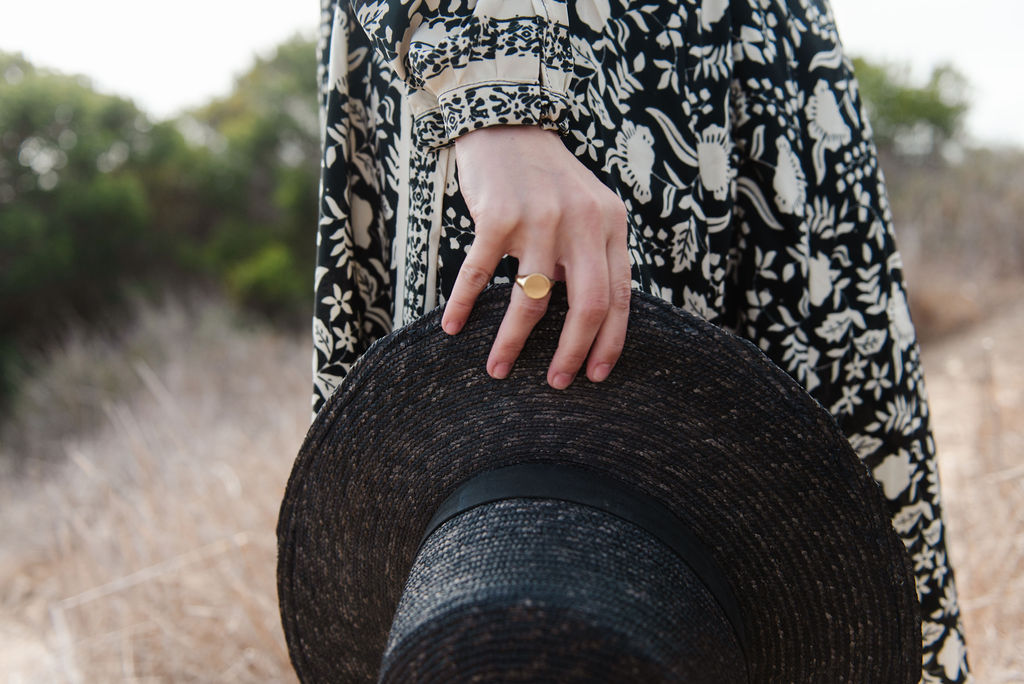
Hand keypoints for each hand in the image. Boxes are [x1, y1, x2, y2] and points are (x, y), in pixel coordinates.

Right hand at [441, 125, 629, 389]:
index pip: (618, 294)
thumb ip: (593, 254)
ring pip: (532, 299)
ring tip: (498, 368)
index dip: (609, 340)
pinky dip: (464, 303)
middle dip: (572, 352)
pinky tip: (452, 325)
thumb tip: (590, 319)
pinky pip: (480, 273)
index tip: (596, 374)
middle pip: (586, 304)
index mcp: (609, 224)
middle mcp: (581, 221)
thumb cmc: (545, 178)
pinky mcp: (497, 215)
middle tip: (557, 383)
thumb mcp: (586, 208)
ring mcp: (539, 218)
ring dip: (512, 342)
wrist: (507, 124)